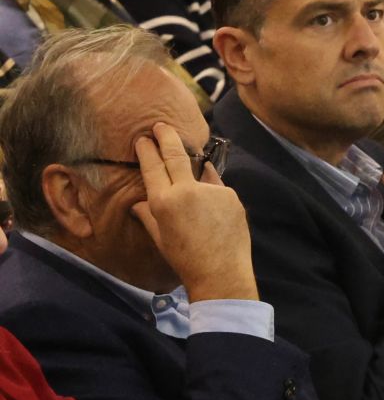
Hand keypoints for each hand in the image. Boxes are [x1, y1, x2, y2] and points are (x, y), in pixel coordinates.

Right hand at [130, 122, 256, 300]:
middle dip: (167, 136)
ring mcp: (211, 192)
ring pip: (200, 172)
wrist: (221, 274)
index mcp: (163, 201)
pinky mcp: (231, 196)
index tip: (143, 138)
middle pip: (175, 154)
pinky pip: (217, 188)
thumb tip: (137, 203)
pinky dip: (212, 193)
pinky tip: (213, 210)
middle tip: (161, 125)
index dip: (147, 148)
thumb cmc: (185, 259)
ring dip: (195, 172)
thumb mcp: (159, 237)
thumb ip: (147, 215)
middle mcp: (186, 191)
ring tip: (195, 188)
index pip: (151, 165)